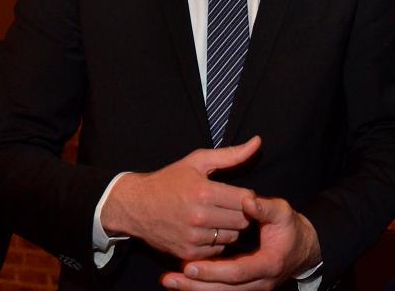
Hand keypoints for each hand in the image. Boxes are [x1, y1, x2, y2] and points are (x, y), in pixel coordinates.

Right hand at [102, 136, 261, 260]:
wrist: (136, 206)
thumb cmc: (170, 180)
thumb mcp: (198, 161)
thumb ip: (231, 154)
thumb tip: (258, 142)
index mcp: (203, 192)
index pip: (245, 199)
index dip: (247, 196)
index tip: (239, 194)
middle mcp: (199, 217)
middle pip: (242, 220)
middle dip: (242, 212)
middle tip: (230, 206)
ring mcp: (193, 237)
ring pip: (232, 236)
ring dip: (231, 227)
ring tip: (220, 216)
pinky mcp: (187, 253)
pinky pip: (218, 250)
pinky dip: (218, 241)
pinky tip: (209, 229)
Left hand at [161, 194, 321, 290]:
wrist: (303, 247)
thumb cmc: (291, 227)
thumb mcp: (282, 213)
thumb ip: (264, 207)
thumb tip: (246, 200)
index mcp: (268, 264)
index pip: (236, 272)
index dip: (212, 271)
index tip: (189, 265)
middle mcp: (260, 283)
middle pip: (223, 290)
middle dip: (195, 285)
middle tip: (170, 278)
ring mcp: (253, 289)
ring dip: (194, 289)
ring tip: (168, 281)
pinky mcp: (245, 288)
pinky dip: (202, 288)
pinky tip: (183, 283)